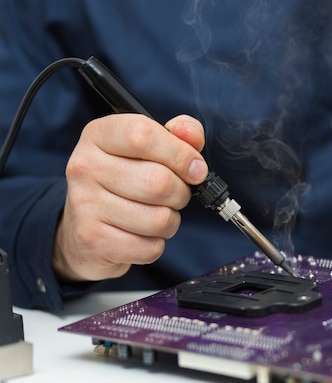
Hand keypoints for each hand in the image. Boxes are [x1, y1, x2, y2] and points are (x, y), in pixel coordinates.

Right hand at [52, 114, 207, 281]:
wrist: (85, 231)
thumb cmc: (127, 182)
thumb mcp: (150, 150)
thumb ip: (179, 135)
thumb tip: (192, 136)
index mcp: (100, 135)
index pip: (143, 135)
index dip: (181, 154)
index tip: (196, 169)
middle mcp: (85, 166)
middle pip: (158, 181)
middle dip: (181, 193)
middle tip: (175, 195)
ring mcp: (84, 203)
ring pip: (159, 219)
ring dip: (170, 220)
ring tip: (156, 215)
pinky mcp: (91, 239)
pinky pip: (149, 247)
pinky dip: (155, 244)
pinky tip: (140, 235)